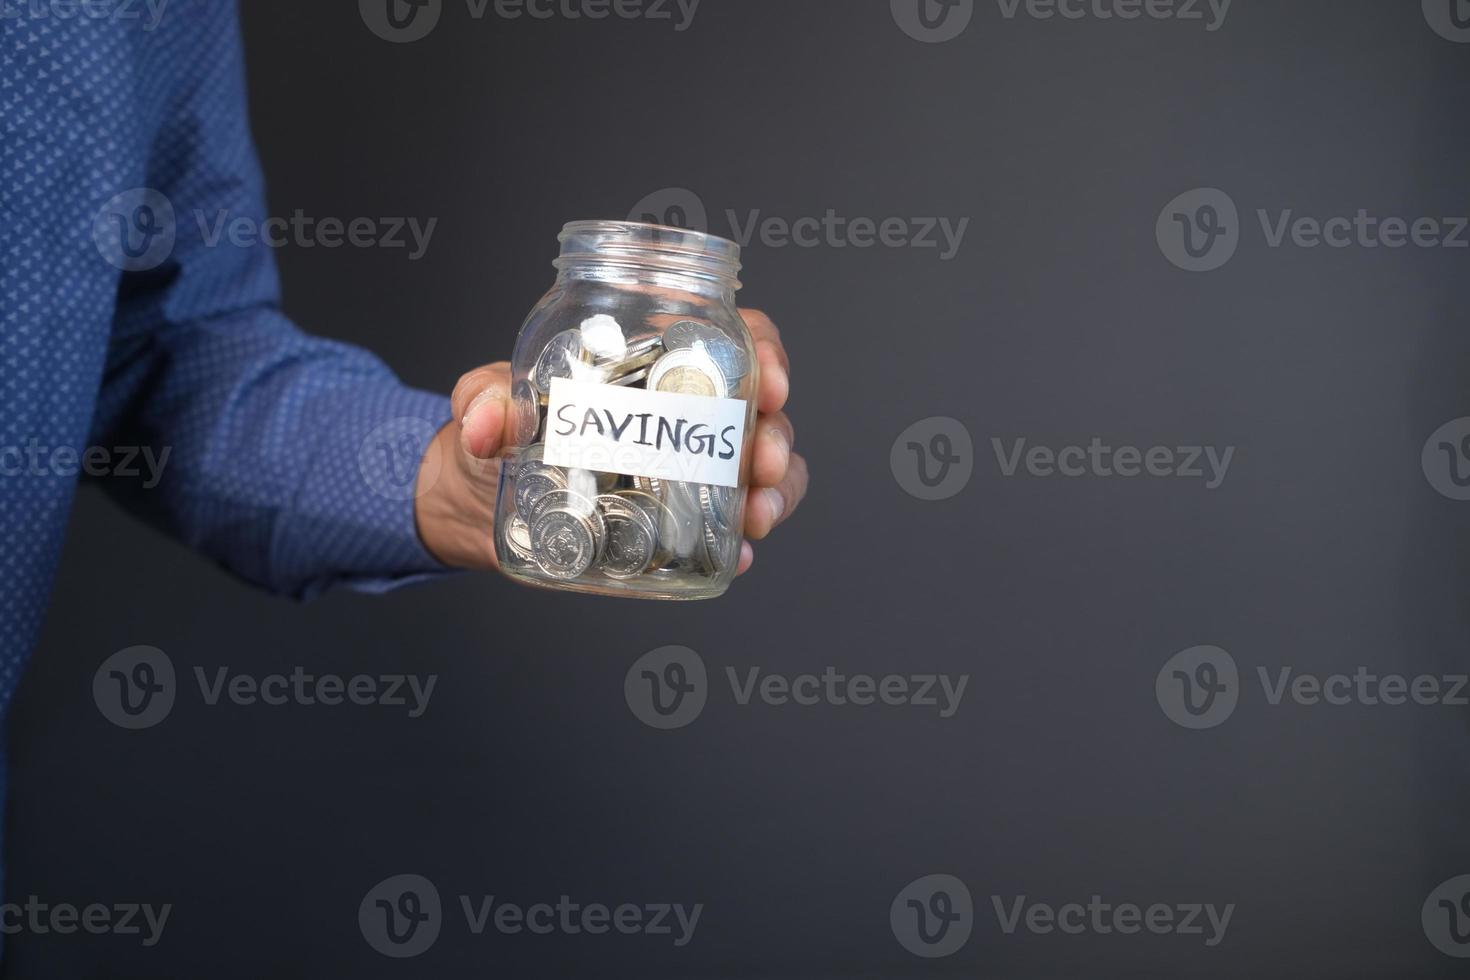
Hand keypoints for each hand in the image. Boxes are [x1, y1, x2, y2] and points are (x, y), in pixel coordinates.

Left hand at [414, 309, 807, 574]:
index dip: (764, 352)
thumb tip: (486, 421)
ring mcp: (691, 468)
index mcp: (655, 361)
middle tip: (763, 463)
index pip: (730, 338)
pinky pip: (728, 529)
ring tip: (757, 515)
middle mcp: (685, 412)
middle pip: (758, 411)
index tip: (768, 382)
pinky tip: (737, 555)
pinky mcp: (681, 522)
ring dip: (774, 493)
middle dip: (776, 436)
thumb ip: (483, 397)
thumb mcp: (485, 399)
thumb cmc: (502, 429)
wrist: (480, 500)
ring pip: (759, 472)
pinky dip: (739, 543)